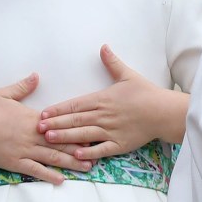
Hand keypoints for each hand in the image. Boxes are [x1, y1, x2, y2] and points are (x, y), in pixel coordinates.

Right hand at [0, 73, 91, 183]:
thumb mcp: (4, 94)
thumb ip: (23, 86)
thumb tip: (36, 76)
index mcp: (33, 119)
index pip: (60, 124)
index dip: (78, 128)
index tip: (94, 129)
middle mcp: (33, 135)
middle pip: (62, 143)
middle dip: (82, 148)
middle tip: (100, 151)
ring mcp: (25, 150)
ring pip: (53, 158)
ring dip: (72, 163)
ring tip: (88, 167)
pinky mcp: (16, 163)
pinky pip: (36, 170)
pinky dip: (49, 175)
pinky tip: (61, 180)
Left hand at [38, 45, 187, 157]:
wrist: (164, 111)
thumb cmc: (146, 93)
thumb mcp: (128, 75)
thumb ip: (112, 62)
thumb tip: (103, 47)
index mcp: (102, 99)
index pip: (75, 105)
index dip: (58, 109)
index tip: (43, 113)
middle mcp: (103, 115)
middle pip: (75, 120)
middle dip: (55, 123)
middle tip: (37, 128)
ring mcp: (111, 131)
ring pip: (83, 134)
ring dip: (65, 137)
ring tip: (49, 139)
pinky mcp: (120, 144)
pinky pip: (101, 149)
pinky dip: (88, 152)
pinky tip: (76, 154)